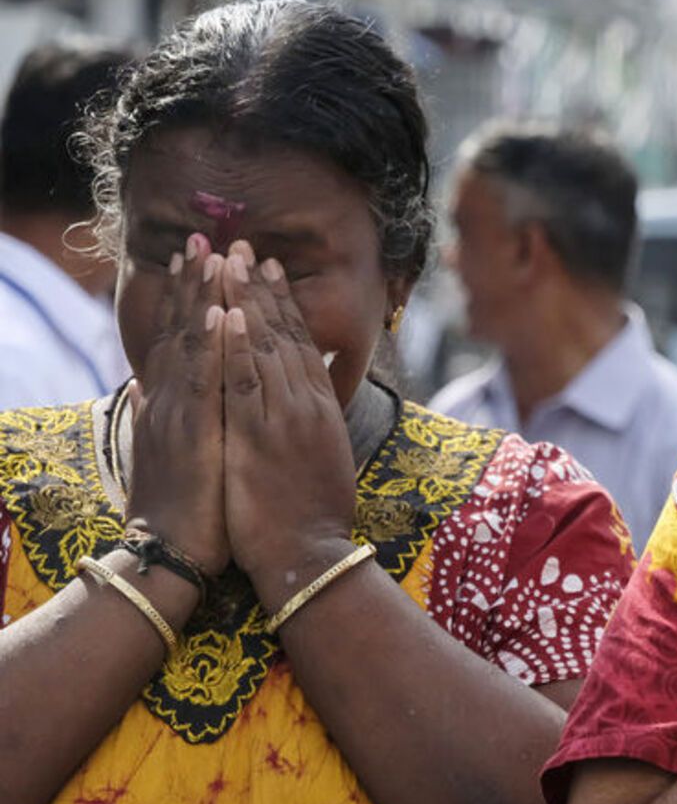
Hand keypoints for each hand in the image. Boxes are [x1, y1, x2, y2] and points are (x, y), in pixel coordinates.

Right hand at [125, 233, 229, 576]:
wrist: (167, 556)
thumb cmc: (178, 509)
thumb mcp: (167, 454)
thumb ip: (157, 416)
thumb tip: (145, 388)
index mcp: (170, 403)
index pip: (179, 338)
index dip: (187, 296)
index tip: (198, 257)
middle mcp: (171, 401)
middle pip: (182, 329)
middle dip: (193, 281)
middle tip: (203, 235)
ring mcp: (179, 414)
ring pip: (192, 345)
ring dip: (202, 297)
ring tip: (213, 254)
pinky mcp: (193, 435)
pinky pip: (204, 382)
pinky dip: (210, 346)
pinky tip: (217, 313)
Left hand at [218, 240, 356, 587]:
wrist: (310, 556)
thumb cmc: (314, 514)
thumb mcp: (322, 456)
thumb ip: (310, 420)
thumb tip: (306, 393)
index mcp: (321, 407)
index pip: (299, 342)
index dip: (281, 302)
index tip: (266, 270)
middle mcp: (306, 403)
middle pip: (281, 334)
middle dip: (260, 288)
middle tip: (245, 247)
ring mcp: (284, 418)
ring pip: (262, 349)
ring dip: (244, 302)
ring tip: (230, 263)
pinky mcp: (259, 438)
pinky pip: (244, 383)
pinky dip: (236, 348)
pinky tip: (226, 315)